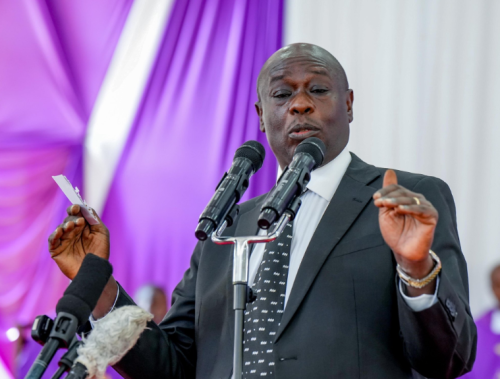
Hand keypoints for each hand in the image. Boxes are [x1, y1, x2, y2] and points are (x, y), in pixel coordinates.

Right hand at [48, 204, 109, 279]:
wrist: (95, 270)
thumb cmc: (100, 252)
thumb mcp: (101, 233)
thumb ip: (94, 220)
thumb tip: (86, 207)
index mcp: (83, 227)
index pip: (76, 215)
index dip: (75, 209)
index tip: (76, 207)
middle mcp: (72, 232)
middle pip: (68, 220)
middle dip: (72, 218)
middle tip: (78, 220)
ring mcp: (64, 241)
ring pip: (60, 228)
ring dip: (65, 226)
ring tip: (71, 226)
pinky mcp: (57, 250)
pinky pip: (52, 240)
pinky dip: (54, 235)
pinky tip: (59, 231)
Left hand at [373, 170, 437, 291]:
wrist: (403, 251)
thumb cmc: (395, 232)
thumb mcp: (387, 211)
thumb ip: (388, 193)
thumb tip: (389, 170)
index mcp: (407, 198)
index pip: (396, 188)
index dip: (385, 191)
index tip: (374, 199)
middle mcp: (418, 200)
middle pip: (403, 192)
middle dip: (389, 196)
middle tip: (379, 203)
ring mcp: (426, 207)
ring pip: (411, 198)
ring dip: (397, 201)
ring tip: (387, 205)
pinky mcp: (432, 217)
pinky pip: (422, 209)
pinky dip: (410, 208)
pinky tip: (399, 210)